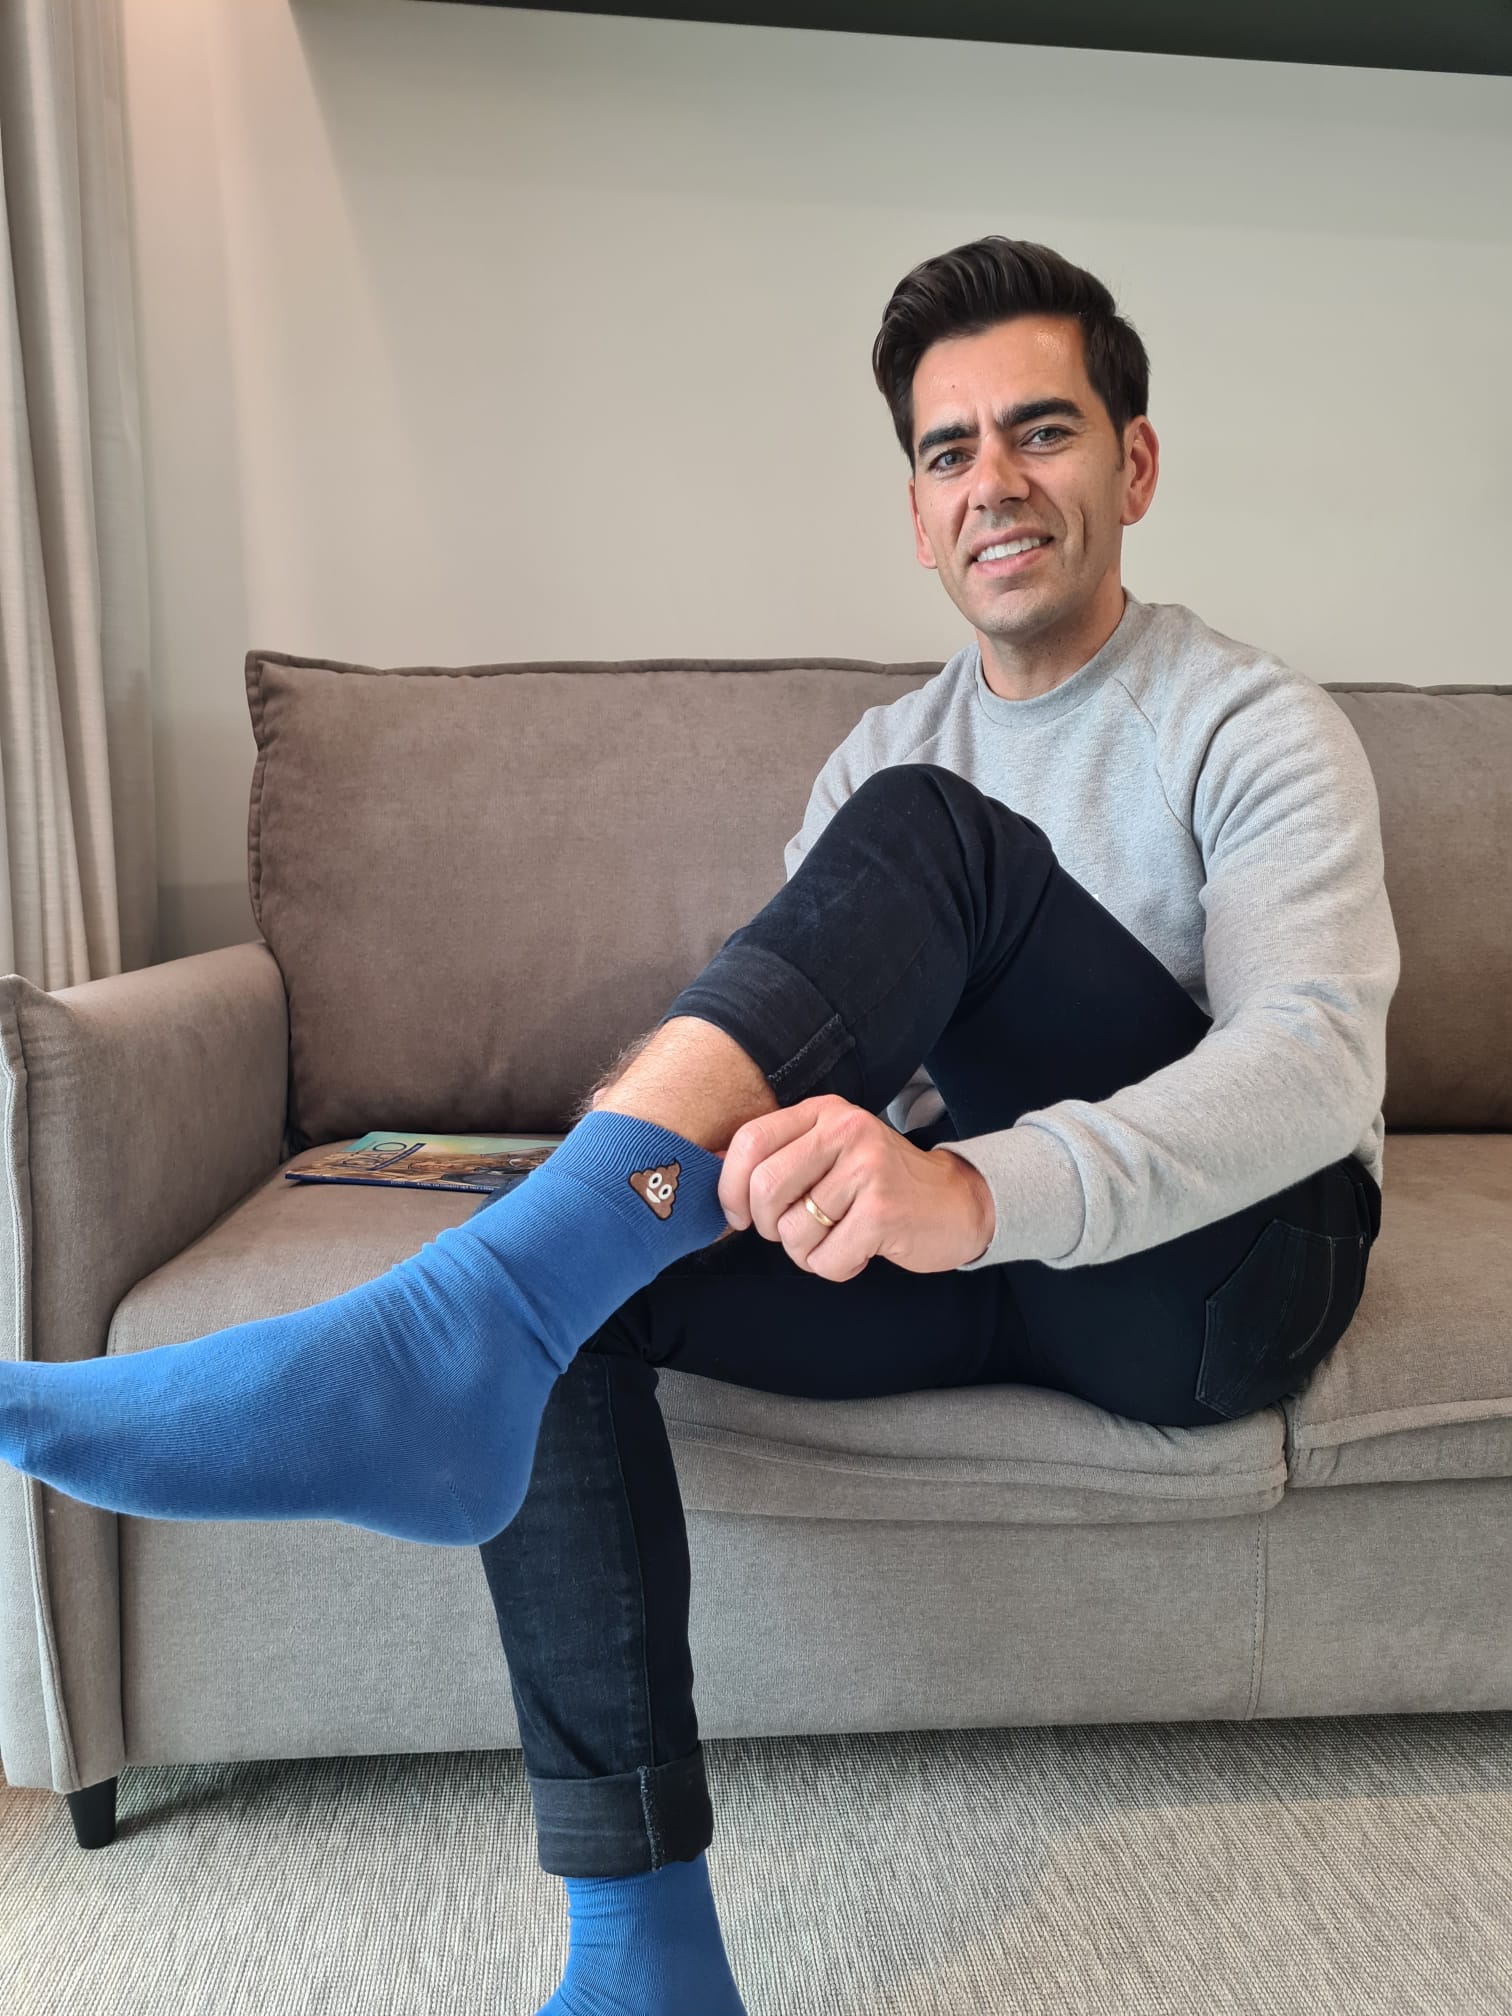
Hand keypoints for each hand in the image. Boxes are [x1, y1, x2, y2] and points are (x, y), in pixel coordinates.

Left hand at [717, 1094, 995, 1279]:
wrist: (956, 1202)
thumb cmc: (879, 1184)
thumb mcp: (830, 1152)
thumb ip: (779, 1156)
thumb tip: (706, 1168)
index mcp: (824, 1111)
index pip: (750, 1141)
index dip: (729, 1187)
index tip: (738, 1215)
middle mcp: (846, 1130)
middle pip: (764, 1187)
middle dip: (768, 1226)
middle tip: (794, 1232)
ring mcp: (868, 1169)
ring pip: (794, 1231)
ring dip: (806, 1253)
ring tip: (834, 1240)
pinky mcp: (883, 1212)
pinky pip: (826, 1259)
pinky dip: (834, 1267)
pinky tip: (858, 1252)